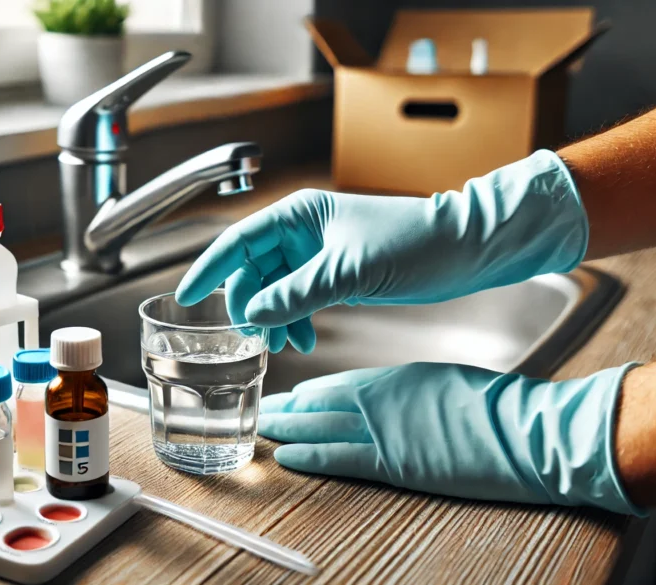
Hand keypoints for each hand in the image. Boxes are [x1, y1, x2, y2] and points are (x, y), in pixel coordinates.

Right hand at [175, 150, 588, 352]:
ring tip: (288, 342)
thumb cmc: (417, 241)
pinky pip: (300, 297)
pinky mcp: (338, 272)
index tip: (186, 294)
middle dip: (251, 303)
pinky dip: (297, 318)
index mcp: (299, 214)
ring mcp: (319, 252)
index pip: (239, 240)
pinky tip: (306, 336)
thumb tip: (252, 316)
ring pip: (276, 287)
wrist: (469, 247)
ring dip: (276, 316)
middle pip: (254, 269)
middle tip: (254, 335)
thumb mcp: (348, 271)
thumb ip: (295, 294)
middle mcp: (303, 230)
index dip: (209, 267)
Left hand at [258, 362, 644, 514]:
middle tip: (264, 410)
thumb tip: (395, 397)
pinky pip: (339, 457)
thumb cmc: (498, 407)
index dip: (308, 394)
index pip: (337, 383)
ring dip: (287, 429)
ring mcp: (384, 429)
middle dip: (289, 408)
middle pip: (319, 403)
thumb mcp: (445, 382)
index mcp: (395, 376)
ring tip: (263, 429)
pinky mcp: (393, 461)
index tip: (290, 398)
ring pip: (319, 427)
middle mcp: (380, 398)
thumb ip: (411, 389)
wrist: (527, 429)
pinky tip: (286, 456)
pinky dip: (309, 456)